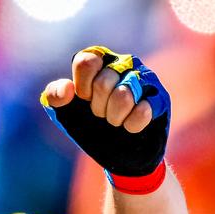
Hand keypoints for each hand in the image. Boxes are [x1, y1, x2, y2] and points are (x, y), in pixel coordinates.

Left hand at [40, 47, 170, 176]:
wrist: (118, 154)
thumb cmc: (91, 126)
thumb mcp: (65, 112)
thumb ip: (55, 96)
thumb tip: (67, 89)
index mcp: (100, 60)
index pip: (87, 61)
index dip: (83, 87)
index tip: (84, 99)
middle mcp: (123, 63)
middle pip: (104, 83)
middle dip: (98, 108)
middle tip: (102, 115)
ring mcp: (144, 79)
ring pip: (124, 95)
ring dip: (114, 117)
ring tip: (116, 121)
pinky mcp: (160, 98)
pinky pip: (143, 110)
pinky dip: (131, 125)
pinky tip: (130, 127)